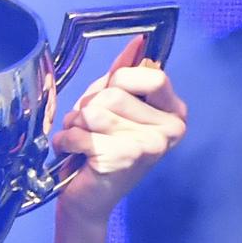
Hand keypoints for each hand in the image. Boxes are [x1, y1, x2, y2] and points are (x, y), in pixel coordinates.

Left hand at [51, 36, 187, 226]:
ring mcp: (150, 147)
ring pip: (94, 112)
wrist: (89, 200)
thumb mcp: (112, 107)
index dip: (119, 82)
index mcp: (173, 113)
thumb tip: (137, 42)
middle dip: (89, 108)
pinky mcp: (124, 159)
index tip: (111, 100)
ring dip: (76, 126)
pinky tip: (75, 155)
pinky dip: (68, 142)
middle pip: (114, 94)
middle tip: (92, 130)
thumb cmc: (99, 150)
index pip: (151, 76)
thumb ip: (123, 77)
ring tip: (83, 142)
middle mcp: (170, 130)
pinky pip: (81, 133)